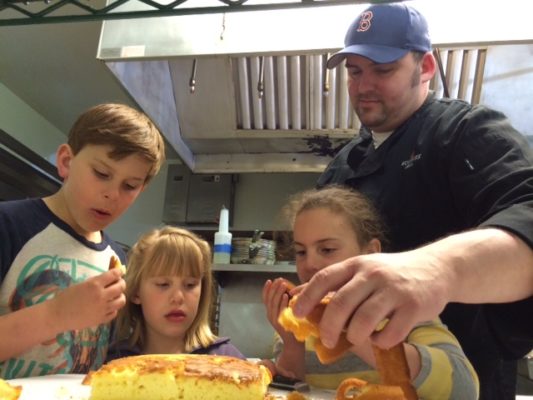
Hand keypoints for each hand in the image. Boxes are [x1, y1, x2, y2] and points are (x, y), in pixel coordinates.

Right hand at [49, 268, 125, 331]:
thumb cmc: (65, 297)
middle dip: (121, 283)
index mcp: (95, 284)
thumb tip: (109, 278)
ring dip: (120, 296)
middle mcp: (102, 296)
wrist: (57, 315)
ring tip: (115, 296)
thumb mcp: (81, 284)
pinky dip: (114, 309)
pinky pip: (115, 313)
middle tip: (118, 283)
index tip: (119, 273)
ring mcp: (103, 309)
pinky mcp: (101, 319)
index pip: (114, 274)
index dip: (118, 272)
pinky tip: (108, 307)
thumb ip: (96, 282)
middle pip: (121, 287)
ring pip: (121, 301)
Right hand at [262, 278, 292, 338]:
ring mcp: (274, 320)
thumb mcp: (285, 311)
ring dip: (278, 292)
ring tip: (283, 284)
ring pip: (273, 304)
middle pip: (269, 299)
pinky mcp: (280, 324)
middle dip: (273, 288)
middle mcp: (270, 315)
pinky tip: (286, 295)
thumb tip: (286, 287)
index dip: (266, 289)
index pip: (265, 298)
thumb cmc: (292, 325)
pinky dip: (282, 303)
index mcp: (270, 311)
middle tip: (279, 279)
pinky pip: (280, 311)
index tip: (269, 280)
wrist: (294, 343)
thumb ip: (283, 302)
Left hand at [292, 250, 449, 349]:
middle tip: (326, 339)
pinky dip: (380, 341)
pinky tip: (380, 337)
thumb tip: (298, 295)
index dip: (307, 297)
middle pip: (340, 303)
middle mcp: (372, 274)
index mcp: (356, 264)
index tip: (297, 313)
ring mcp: (393, 290)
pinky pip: (389, 333)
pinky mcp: (412, 307)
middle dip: (328, 327)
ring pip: (363, 321)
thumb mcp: (363, 269)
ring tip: (356, 338)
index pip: (324, 278)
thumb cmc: (392, 273)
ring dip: (355, 336)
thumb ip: (336, 281)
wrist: (437, 268)